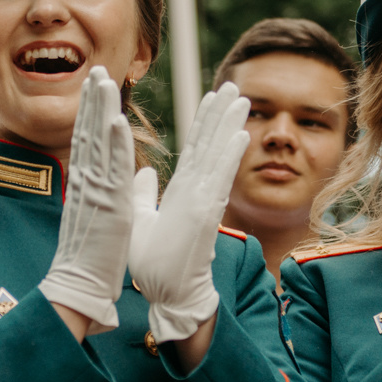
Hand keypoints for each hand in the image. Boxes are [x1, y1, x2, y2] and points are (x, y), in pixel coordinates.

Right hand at [37, 67, 134, 336]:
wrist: (77, 286)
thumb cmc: (87, 259)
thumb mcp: (94, 219)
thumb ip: (98, 196)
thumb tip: (103, 185)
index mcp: (83, 186)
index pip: (86, 141)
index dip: (89, 111)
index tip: (93, 87)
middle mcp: (86, 183)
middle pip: (87, 132)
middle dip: (91, 100)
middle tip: (95, 69)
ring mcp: (96, 191)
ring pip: (97, 142)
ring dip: (101, 109)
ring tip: (104, 79)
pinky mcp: (109, 205)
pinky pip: (112, 168)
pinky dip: (114, 142)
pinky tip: (116, 119)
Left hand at [129, 83, 250, 345]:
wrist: (168, 296)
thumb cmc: (156, 265)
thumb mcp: (142, 220)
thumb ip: (144, 195)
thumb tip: (144, 173)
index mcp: (183, 193)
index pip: (196, 149)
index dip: (204, 122)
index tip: (211, 96)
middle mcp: (197, 192)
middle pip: (211, 144)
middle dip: (221, 114)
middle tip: (233, 86)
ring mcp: (203, 200)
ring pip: (219, 154)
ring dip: (229, 125)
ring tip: (239, 98)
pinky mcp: (205, 212)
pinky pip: (220, 178)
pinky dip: (229, 155)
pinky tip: (239, 133)